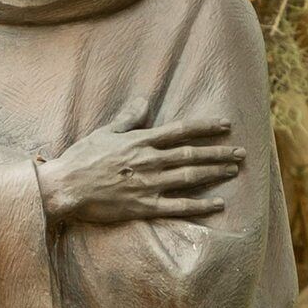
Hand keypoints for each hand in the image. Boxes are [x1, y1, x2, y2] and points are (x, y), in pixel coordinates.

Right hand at [37, 120, 241, 226]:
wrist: (66, 186)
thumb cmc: (82, 158)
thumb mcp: (105, 132)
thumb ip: (129, 118)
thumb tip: (145, 101)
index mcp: (141, 141)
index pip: (181, 131)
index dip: (206, 127)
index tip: (226, 125)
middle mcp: (150, 161)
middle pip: (192, 155)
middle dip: (219, 152)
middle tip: (242, 152)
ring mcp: (149, 185)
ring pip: (190, 178)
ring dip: (215, 173)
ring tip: (234, 170)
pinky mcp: (144, 206)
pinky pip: (178, 207)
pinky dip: (200, 206)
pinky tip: (218, 204)